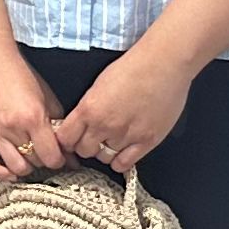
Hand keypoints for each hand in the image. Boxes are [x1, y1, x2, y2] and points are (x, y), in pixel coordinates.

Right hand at [0, 50, 70, 179]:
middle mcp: (12, 127)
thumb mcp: (48, 98)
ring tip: (29, 160)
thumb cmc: (21, 76)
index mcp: (33, 117)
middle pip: (35, 161)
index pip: (52, 156)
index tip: (60, 158)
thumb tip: (69, 152)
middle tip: (45, 154)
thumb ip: (58, 126)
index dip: (60, 160)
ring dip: (26, 167)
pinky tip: (8, 173)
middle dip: (44, 160)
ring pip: (14, 166)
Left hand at [56, 50, 193, 171]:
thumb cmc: (132, 68)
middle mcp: (105, 125)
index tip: (71, 138)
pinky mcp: (147, 141)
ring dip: (105, 151)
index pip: (66, 138)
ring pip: (104, 158)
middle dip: (85, 145)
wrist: (163, 65)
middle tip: (93, 138)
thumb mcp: (98, 84)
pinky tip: (123, 151)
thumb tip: (81, 123)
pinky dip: (121, 160)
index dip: (67, 139)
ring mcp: (127, 135)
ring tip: (111, 140)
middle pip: (83, 150)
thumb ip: (88, 108)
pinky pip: (125, 163)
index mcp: (89, 109)